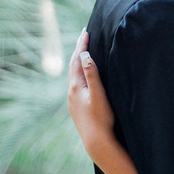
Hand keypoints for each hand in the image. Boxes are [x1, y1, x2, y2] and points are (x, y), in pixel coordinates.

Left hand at [67, 30, 115, 150]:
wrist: (96, 141)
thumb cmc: (101, 118)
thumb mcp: (99, 94)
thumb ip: (92, 74)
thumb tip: (84, 55)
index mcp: (76, 86)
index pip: (77, 59)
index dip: (82, 45)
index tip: (85, 31)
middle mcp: (71, 91)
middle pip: (73, 65)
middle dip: (78, 49)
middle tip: (83, 35)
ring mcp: (72, 100)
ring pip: (73, 75)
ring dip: (77, 61)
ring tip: (82, 51)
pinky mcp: (76, 106)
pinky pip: (75, 83)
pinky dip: (78, 73)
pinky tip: (82, 76)